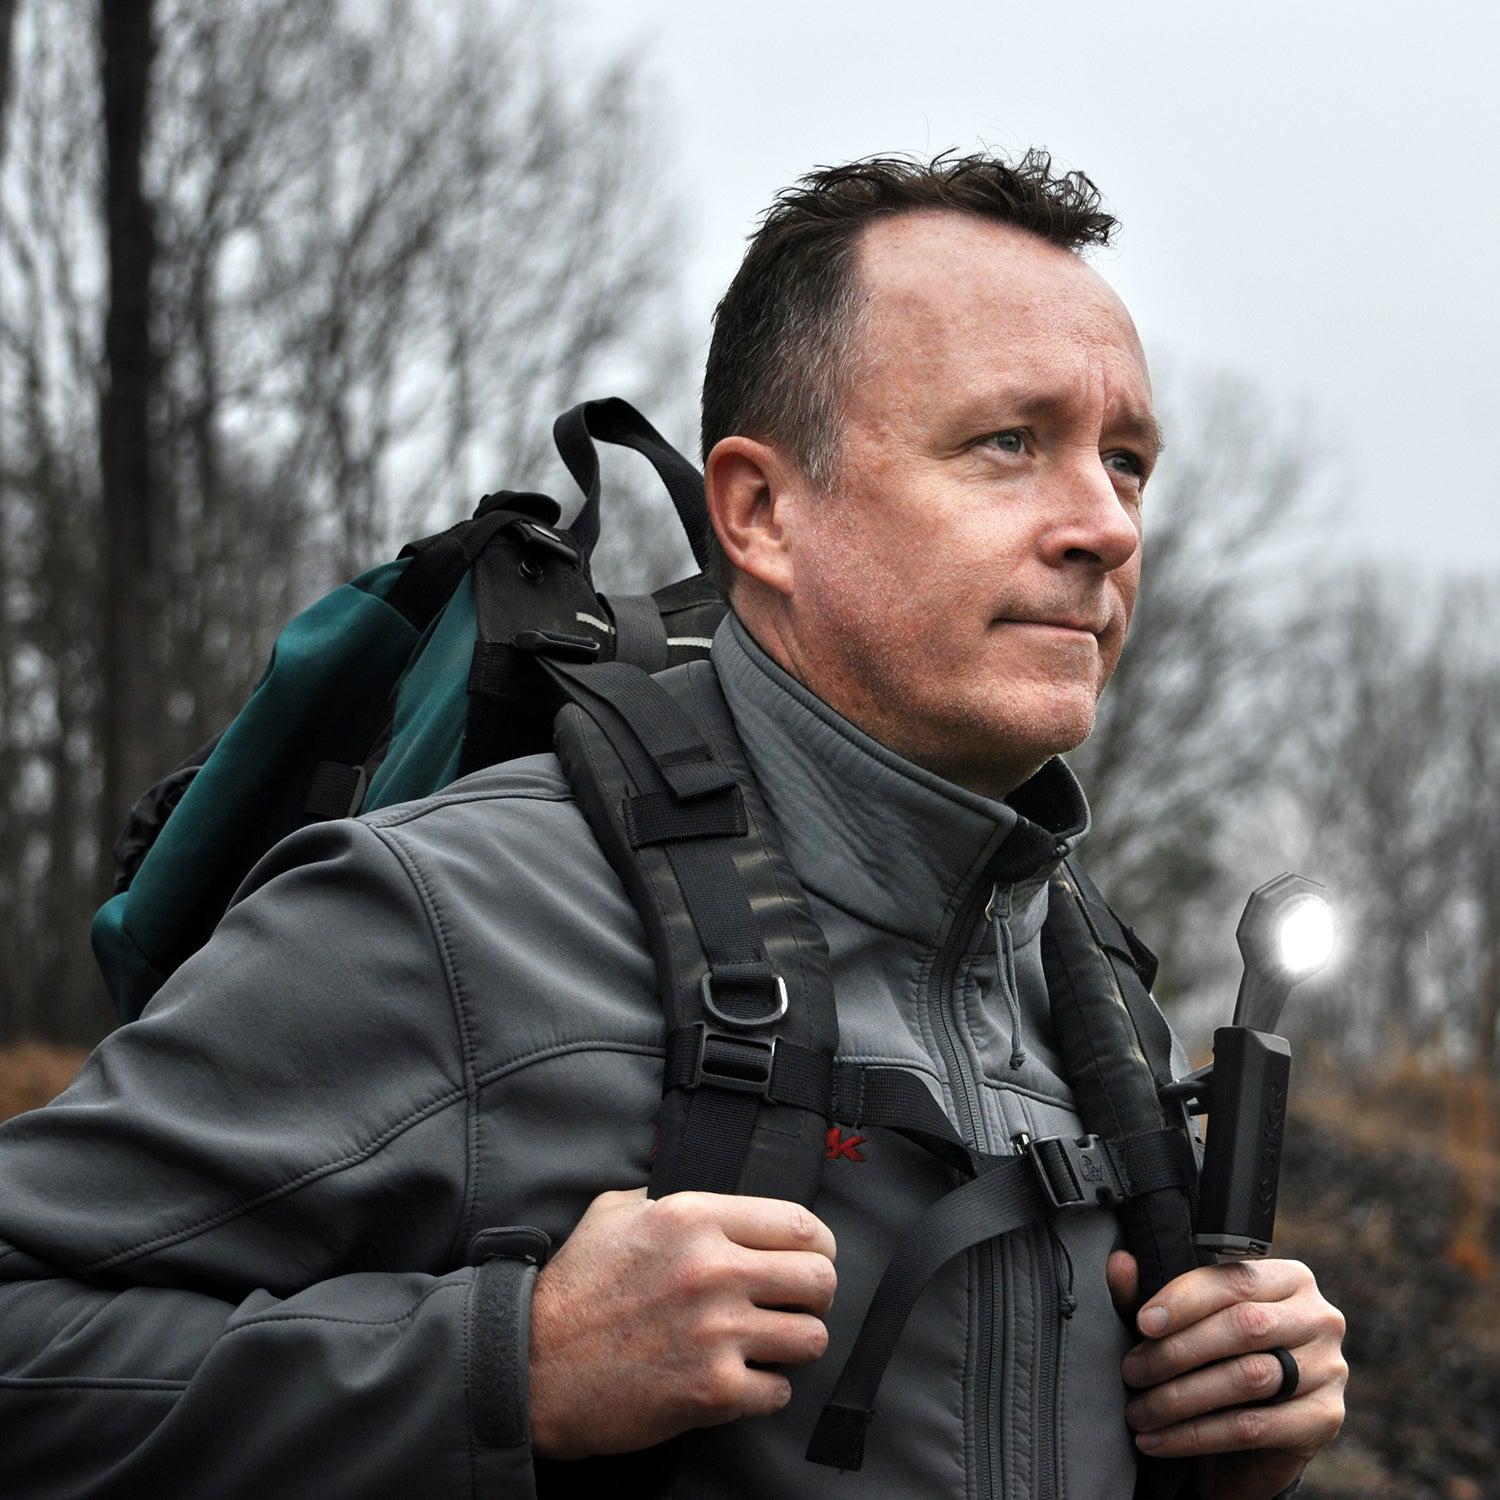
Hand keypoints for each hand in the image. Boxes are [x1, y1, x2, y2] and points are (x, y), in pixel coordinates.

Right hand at [528, 1187, 836, 1458]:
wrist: (532, 1366)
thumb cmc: (573, 1288)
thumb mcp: (616, 1211)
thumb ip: (667, 1194)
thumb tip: (709, 1190)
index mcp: (695, 1218)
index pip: (799, 1223)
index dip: (818, 1244)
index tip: (813, 1256)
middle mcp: (713, 1270)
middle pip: (819, 1279)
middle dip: (816, 1294)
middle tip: (797, 1303)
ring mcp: (716, 1332)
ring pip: (811, 1338)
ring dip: (796, 1343)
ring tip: (771, 1343)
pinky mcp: (712, 1391)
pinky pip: (779, 1392)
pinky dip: (766, 1390)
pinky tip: (743, 1379)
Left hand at [1106, 1251, 1346, 1499]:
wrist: (1252, 1438)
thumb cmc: (1215, 1360)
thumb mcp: (1182, 1324)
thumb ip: (1148, 1293)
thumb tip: (1119, 1263)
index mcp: (1289, 1279)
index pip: (1234, 1280)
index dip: (1183, 1300)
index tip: (1142, 1323)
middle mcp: (1319, 1318)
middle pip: (1244, 1327)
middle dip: (1177, 1351)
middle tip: (1132, 1372)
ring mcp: (1330, 1370)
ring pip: (1249, 1378)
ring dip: (1182, 1397)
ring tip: (1139, 1411)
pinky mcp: (1326, 1420)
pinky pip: (1255, 1427)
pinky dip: (1198, 1435)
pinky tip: (1159, 1441)